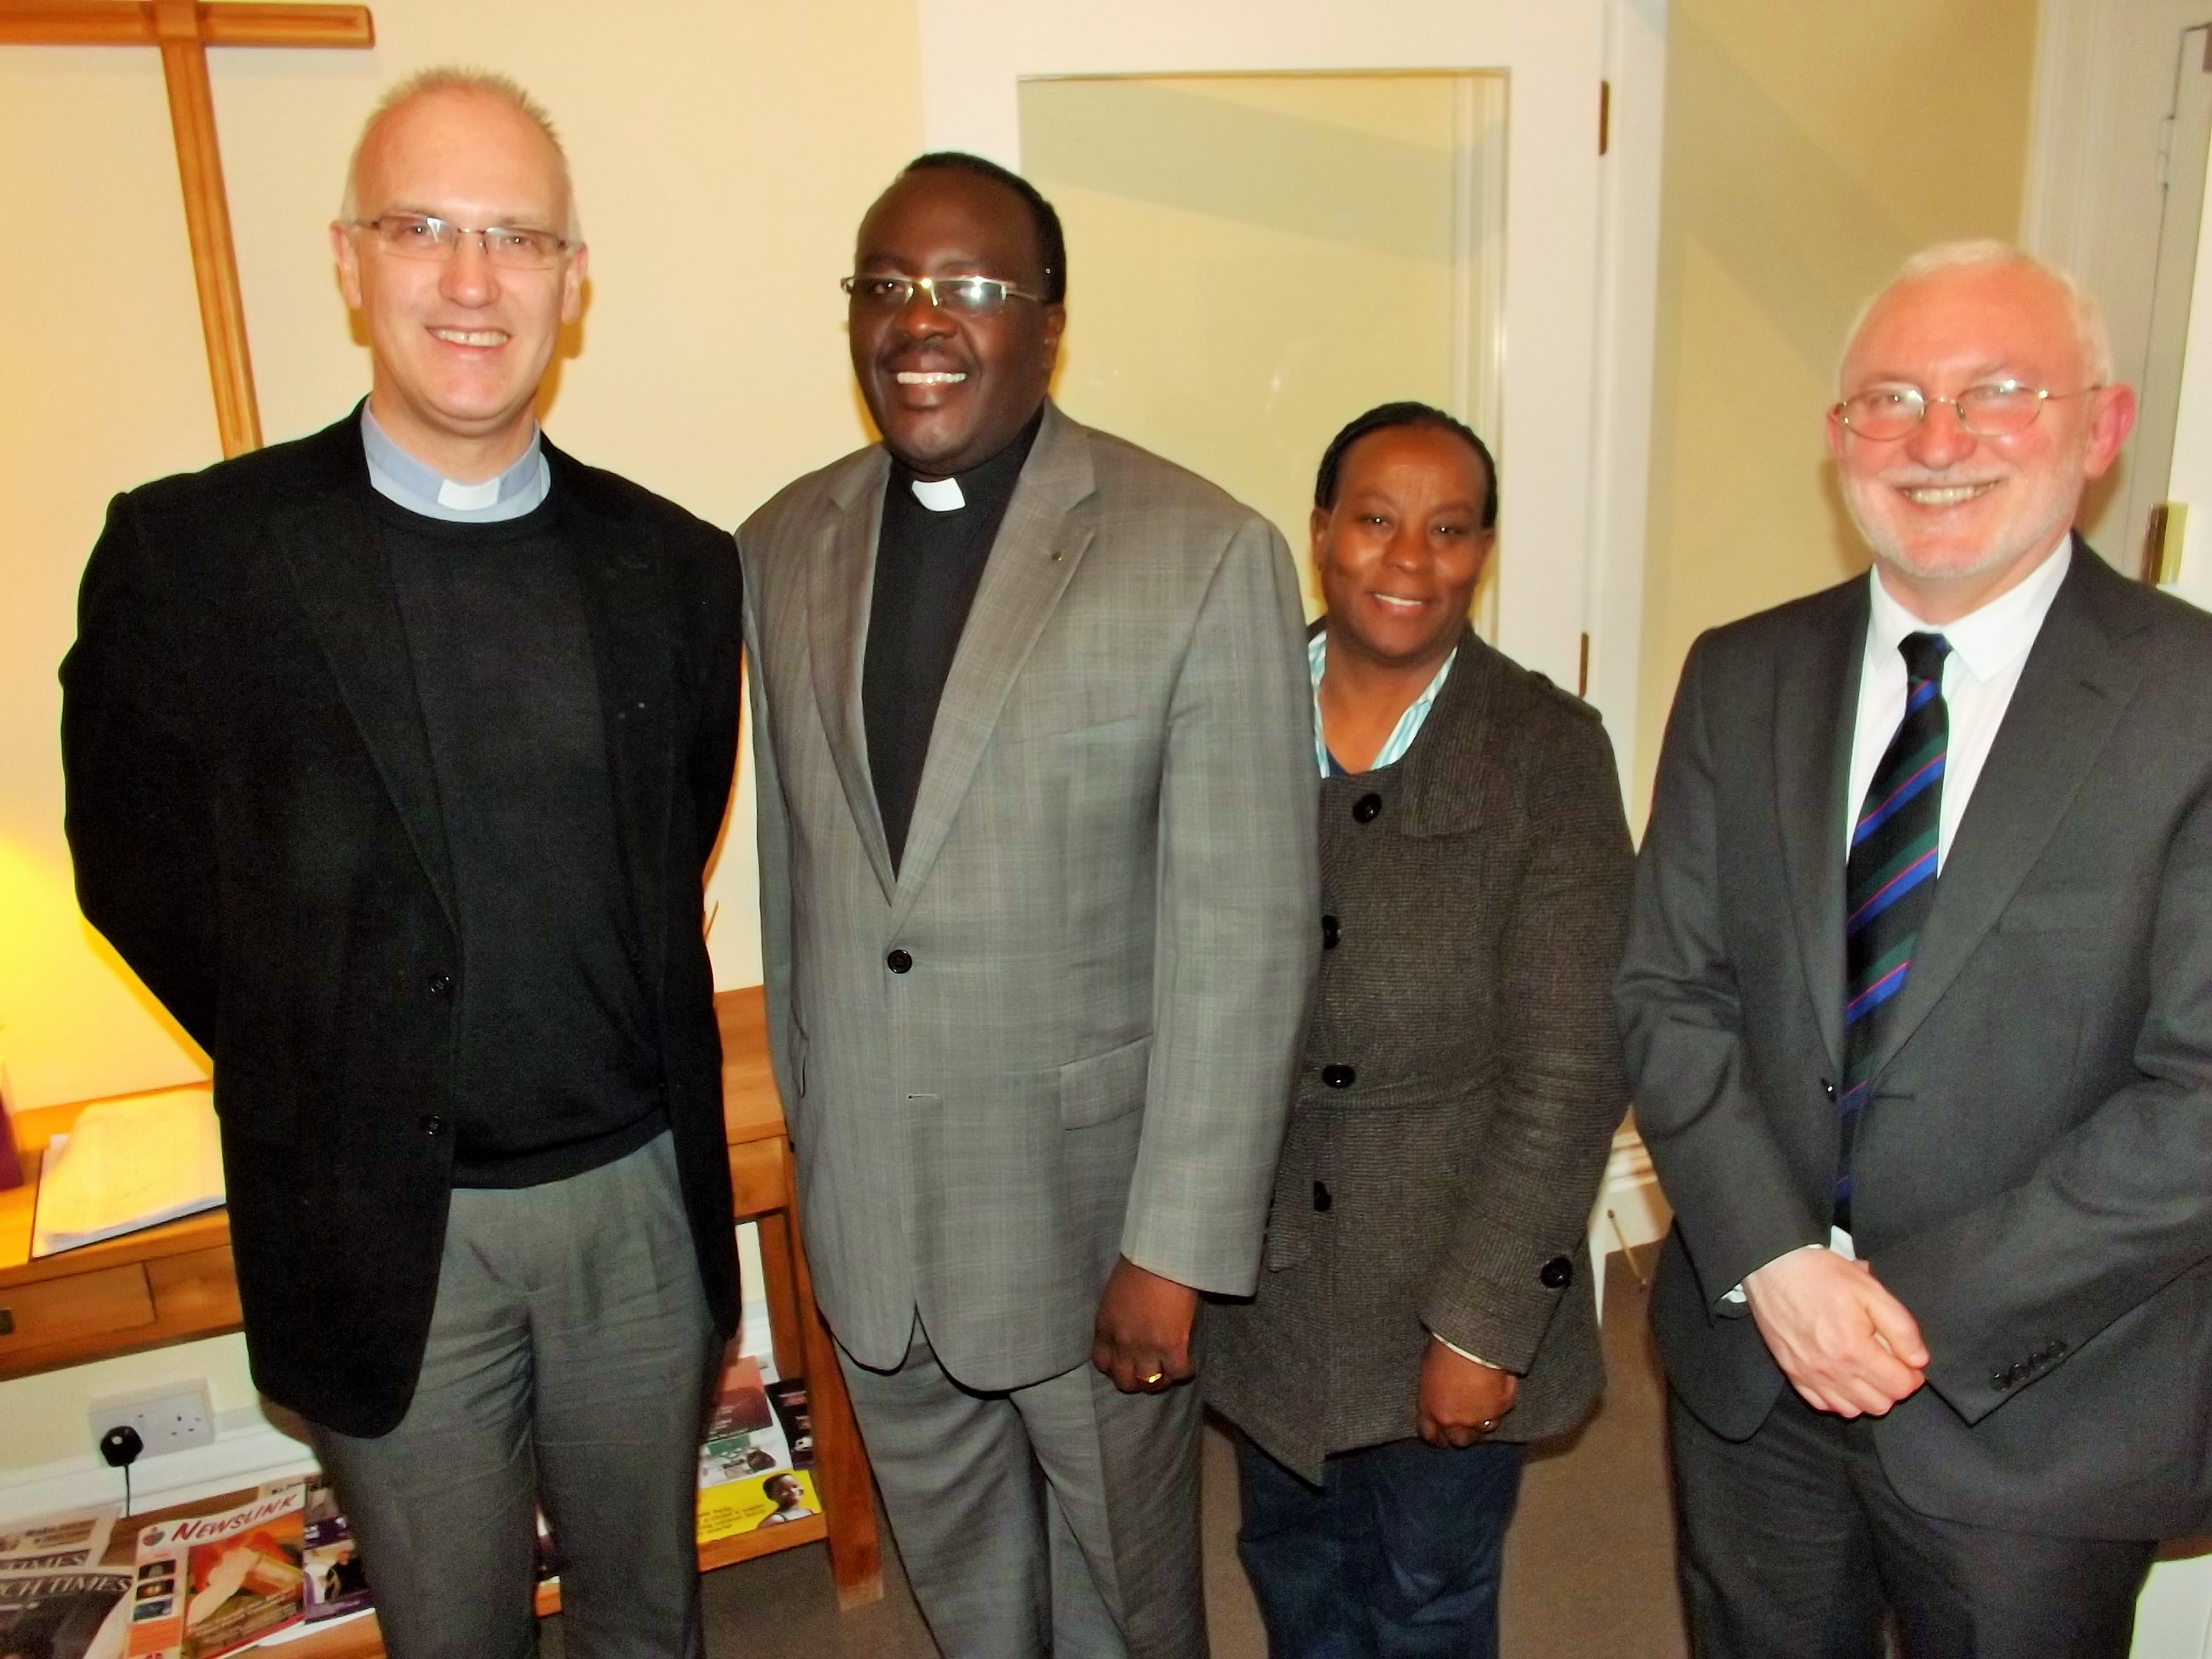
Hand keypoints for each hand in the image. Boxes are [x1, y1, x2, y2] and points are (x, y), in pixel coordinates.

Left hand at [1091, 1256, 1200, 1393]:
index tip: (1126, 1363)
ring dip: (1161, 1380)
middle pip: (1125, 1381)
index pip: (1102, 1364)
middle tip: (1150, 1372)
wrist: (1160, 1254)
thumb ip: (1118, 1318)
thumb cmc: (1139, 1263)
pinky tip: (1188, 1363)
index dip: (1115, 1368)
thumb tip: (1131, 1329)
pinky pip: (1178, 1373)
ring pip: (1150, 1384)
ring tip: (1170, 1370)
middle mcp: (1122, 1343)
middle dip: (1137, 1381)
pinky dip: (1185, 1372)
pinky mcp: (1172, 1346)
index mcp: (1105, 1328)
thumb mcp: (1115, 1294)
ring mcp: (1147, 1348)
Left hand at [1417, 1340, 1519, 1446]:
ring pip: (1483, 1431)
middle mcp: (1455, 1421)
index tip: (1442, 1433)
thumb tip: (1437, 1391)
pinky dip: (1500, 1405)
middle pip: (1459, 1440)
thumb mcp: (1428, 1369)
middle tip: (1467, 1423)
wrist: (1472, 1342)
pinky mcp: (1500, 1409)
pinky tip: (1499, 1393)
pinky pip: (1501, 1413)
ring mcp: (1479, 1419)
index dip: (1437, 1435)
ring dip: (1483, 1423)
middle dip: (1463, 1434)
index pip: (1431, 1435)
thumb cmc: (1444, 1349)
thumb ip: (1432, 1390)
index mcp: (1431, 1410)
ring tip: (1485, 1409)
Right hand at [1744, 1248, 1928, 1417]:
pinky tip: (1841, 1374)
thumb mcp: (1871, 1290)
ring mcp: (1808, 1376)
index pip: (1900, 1387)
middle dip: (1892, 1386)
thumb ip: (1902, 1328)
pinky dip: (1838, 1397)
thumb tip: (1918, 1360)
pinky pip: (1824, 1405)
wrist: (1773, 1268)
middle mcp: (1830, 1370)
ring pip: (1852, 1410)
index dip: (1912, 1375)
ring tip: (1865, 1368)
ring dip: (1866, 1395)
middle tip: (1888, 1361)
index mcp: (1854, 1349)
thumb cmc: (1822, 1275)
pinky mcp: (1792, 1374)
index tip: (1908, 1359)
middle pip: (1879, 1405)